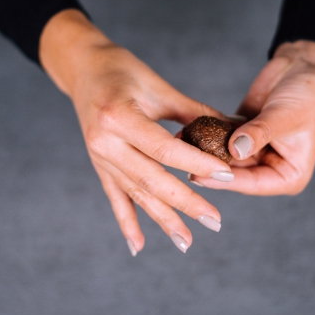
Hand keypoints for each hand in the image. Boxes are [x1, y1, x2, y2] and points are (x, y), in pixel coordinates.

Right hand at [40, 10, 233, 254]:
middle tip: (214, 221)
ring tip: (186, 242)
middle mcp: (105, 142)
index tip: (227, 175)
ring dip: (162, 219)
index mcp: (119, 117)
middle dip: (185, 203)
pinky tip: (139, 246)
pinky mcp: (99, 165)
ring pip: (136, 194)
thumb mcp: (157, 85)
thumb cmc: (121, 69)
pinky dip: (127, 223)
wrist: (82, 68)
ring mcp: (99, 157)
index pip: (164, 149)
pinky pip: (115, 198)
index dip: (197, 164)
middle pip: (151, 179)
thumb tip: (232, 132)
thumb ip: (193, 111)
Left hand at [189, 40, 314, 194]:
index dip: (226, 180)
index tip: (199, 175)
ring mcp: (255, 149)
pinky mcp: (243, 130)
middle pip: (235, 171)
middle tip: (181, 160)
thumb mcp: (286, 116)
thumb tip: (234, 149)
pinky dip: (208, 131)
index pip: (253, 184)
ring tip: (180, 144)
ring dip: (205, 148)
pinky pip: (222, 134)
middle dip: (210, 164)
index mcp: (289, 175)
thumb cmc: (311, 94)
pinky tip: (188, 129)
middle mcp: (271, 166)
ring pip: (225, 153)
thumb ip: (259, 134)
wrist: (308, 64)